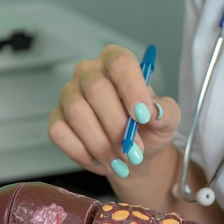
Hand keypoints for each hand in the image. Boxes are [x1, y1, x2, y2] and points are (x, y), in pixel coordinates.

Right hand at [49, 44, 180, 178]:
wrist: (131, 154)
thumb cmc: (147, 129)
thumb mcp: (167, 120)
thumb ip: (166, 112)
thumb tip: (154, 111)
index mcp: (116, 64)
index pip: (120, 62)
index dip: (132, 88)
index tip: (143, 116)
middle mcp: (89, 73)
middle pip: (96, 89)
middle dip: (117, 126)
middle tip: (133, 151)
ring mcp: (69, 95)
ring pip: (78, 113)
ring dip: (101, 143)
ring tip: (120, 160)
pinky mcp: (57, 119)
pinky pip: (60, 133)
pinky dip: (82, 152)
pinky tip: (100, 160)